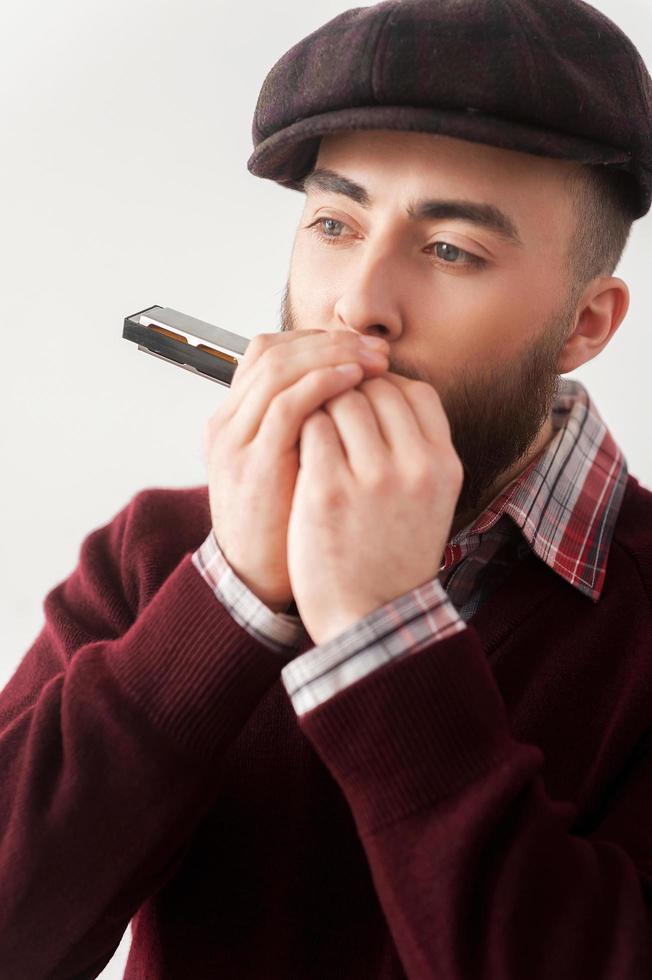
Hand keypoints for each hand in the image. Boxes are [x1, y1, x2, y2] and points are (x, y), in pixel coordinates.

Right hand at [202, 329, 389, 611]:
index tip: (362, 346)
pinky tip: (356, 382)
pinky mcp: (254, 464)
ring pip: (279, 367)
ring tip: (374, 361)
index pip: (269, 351)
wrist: (257, 582)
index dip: (318, 340)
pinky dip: (324, 383)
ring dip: (333, 355)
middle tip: (376, 348)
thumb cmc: (284, 525)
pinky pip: (287, 404)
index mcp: (233, 419)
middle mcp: (227, 422)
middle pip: (274, 350)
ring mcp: (236, 441)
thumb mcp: (290, 465)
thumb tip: (356, 392)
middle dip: (331, 341)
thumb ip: (307, 429)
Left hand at [286, 372, 463, 643]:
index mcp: (444, 465)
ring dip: (321, 407)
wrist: (371, 617)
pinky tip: (298, 451)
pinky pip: (311, 429)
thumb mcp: (431, 500)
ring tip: (313, 432)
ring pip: (341, 401)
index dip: (384, 385)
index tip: (363, 398)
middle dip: (348, 392)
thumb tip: (387, 392)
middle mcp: (415, 466)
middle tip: (330, 414)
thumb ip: (418, 449)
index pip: (416, 391)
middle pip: (376, 389)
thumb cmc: (395, 558)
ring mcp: (372, 477)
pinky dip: (301, 429)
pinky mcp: (328, 490)